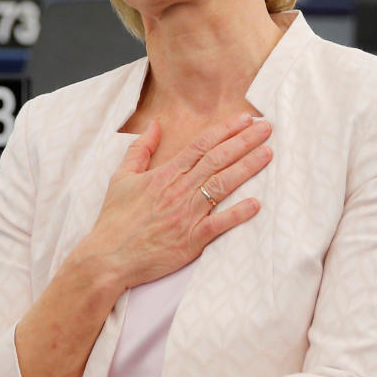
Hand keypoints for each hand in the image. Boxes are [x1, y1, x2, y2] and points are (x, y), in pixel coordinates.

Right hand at [74, 112, 271, 289]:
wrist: (108, 257)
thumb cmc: (114, 219)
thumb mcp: (121, 177)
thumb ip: (140, 149)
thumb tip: (154, 125)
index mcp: (165, 174)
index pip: (201, 146)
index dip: (225, 130)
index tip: (245, 119)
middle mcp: (179, 190)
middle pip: (217, 159)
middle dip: (244, 141)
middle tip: (267, 128)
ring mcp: (187, 215)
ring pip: (222, 185)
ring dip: (247, 168)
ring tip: (267, 153)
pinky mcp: (191, 240)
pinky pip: (219, 224)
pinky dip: (238, 214)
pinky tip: (256, 203)